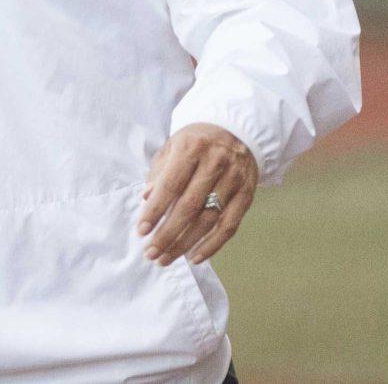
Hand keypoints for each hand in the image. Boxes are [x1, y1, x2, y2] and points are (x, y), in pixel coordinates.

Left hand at [136, 122, 258, 266]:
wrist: (236, 129)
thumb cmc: (197, 140)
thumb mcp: (174, 146)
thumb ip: (160, 171)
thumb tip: (146, 199)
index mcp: (192, 148)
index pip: (171, 184)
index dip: (155, 210)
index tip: (141, 230)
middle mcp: (215, 163)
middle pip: (189, 207)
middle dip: (167, 234)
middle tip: (151, 253)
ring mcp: (234, 180)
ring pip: (209, 220)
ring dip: (186, 243)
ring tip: (166, 258)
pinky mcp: (246, 195)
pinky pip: (229, 226)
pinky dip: (212, 245)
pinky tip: (195, 257)